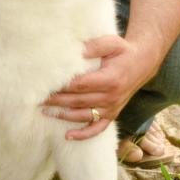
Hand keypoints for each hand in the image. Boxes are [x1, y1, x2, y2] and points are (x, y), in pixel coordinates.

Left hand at [41, 34, 159, 139]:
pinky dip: (83, 134)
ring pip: (83, 115)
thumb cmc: (123, 52)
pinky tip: (68, 136)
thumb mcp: (112, 43)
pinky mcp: (112, 114)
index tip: (45, 84)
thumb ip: (94, 46)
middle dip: (56, 101)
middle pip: (78, 101)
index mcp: (110, 79)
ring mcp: (111, 108)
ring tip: (45, 112)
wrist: (142, 64)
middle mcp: (111, 97)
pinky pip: (97, 128)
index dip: (62, 86)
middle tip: (37, 99)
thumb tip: (77, 51)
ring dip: (63, 115)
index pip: (80, 85)